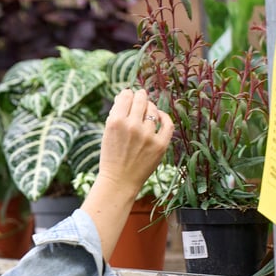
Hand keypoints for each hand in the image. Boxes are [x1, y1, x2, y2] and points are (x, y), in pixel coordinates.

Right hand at [79, 89, 173, 260]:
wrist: (119, 181)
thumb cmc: (112, 157)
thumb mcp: (107, 133)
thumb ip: (116, 114)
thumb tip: (126, 95)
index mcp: (115, 122)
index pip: (126, 96)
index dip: (128, 94)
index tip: (129, 96)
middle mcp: (132, 126)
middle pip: (141, 99)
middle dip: (140, 96)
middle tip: (140, 97)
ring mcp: (147, 135)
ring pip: (153, 109)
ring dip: (150, 108)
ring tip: (146, 112)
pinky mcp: (160, 145)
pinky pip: (167, 123)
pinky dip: (165, 117)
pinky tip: (160, 117)